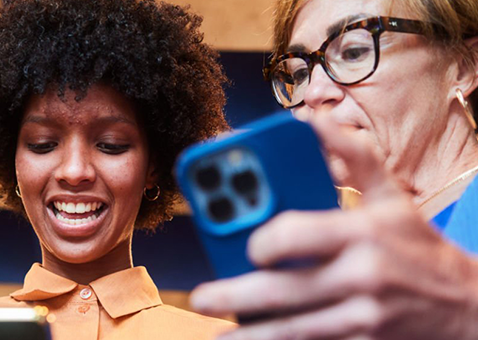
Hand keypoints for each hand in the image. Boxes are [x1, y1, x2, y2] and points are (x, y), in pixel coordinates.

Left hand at [190, 116, 477, 339]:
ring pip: (292, 331)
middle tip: (201, 297)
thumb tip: (306, 119)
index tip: (240, 244)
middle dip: (234, 296)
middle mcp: (362, 276)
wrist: (467, 306)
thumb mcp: (392, 194)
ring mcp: (363, 317)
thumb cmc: (415, 244)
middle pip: (283, 291)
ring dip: (249, 335)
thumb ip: (349, 154)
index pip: (295, 234)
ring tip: (217, 335)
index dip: (260, 241)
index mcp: (362, 231)